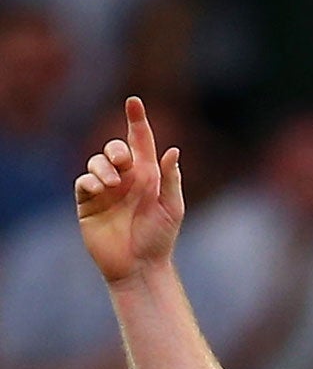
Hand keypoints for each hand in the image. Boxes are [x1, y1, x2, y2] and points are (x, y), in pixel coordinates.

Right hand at [76, 97, 184, 286]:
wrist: (140, 266)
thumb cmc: (160, 239)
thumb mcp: (172, 208)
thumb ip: (171, 179)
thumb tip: (173, 150)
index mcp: (148, 176)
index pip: (140, 142)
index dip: (136, 121)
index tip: (134, 102)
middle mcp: (126, 179)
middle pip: (114, 148)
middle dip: (116, 148)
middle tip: (124, 161)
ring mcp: (106, 189)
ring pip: (96, 161)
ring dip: (103, 166)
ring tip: (112, 183)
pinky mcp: (88, 202)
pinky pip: (83, 181)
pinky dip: (90, 180)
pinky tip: (99, 189)